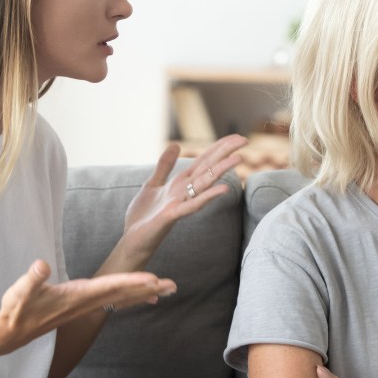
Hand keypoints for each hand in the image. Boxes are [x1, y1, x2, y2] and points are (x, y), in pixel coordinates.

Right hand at [0, 260, 175, 351]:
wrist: (11, 332)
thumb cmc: (16, 309)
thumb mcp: (20, 292)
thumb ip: (32, 279)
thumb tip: (41, 265)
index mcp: (77, 295)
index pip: (109, 286)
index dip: (131, 280)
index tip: (152, 278)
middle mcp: (87, 301)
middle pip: (124, 293)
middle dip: (149, 288)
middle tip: (174, 285)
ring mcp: (87, 305)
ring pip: (122, 297)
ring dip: (145, 292)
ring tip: (168, 289)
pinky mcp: (83, 305)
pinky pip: (114, 300)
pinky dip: (132, 297)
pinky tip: (146, 298)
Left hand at [120, 134, 246, 263]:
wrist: (133, 240)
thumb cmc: (144, 216)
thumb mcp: (152, 184)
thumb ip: (164, 165)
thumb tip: (176, 144)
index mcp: (180, 182)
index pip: (203, 161)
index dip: (219, 147)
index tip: (236, 136)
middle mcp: (185, 191)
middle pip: (208, 168)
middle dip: (225, 153)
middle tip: (245, 140)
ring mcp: (180, 202)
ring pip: (204, 183)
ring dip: (221, 170)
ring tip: (239, 158)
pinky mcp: (172, 215)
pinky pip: (193, 205)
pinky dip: (208, 196)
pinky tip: (223, 188)